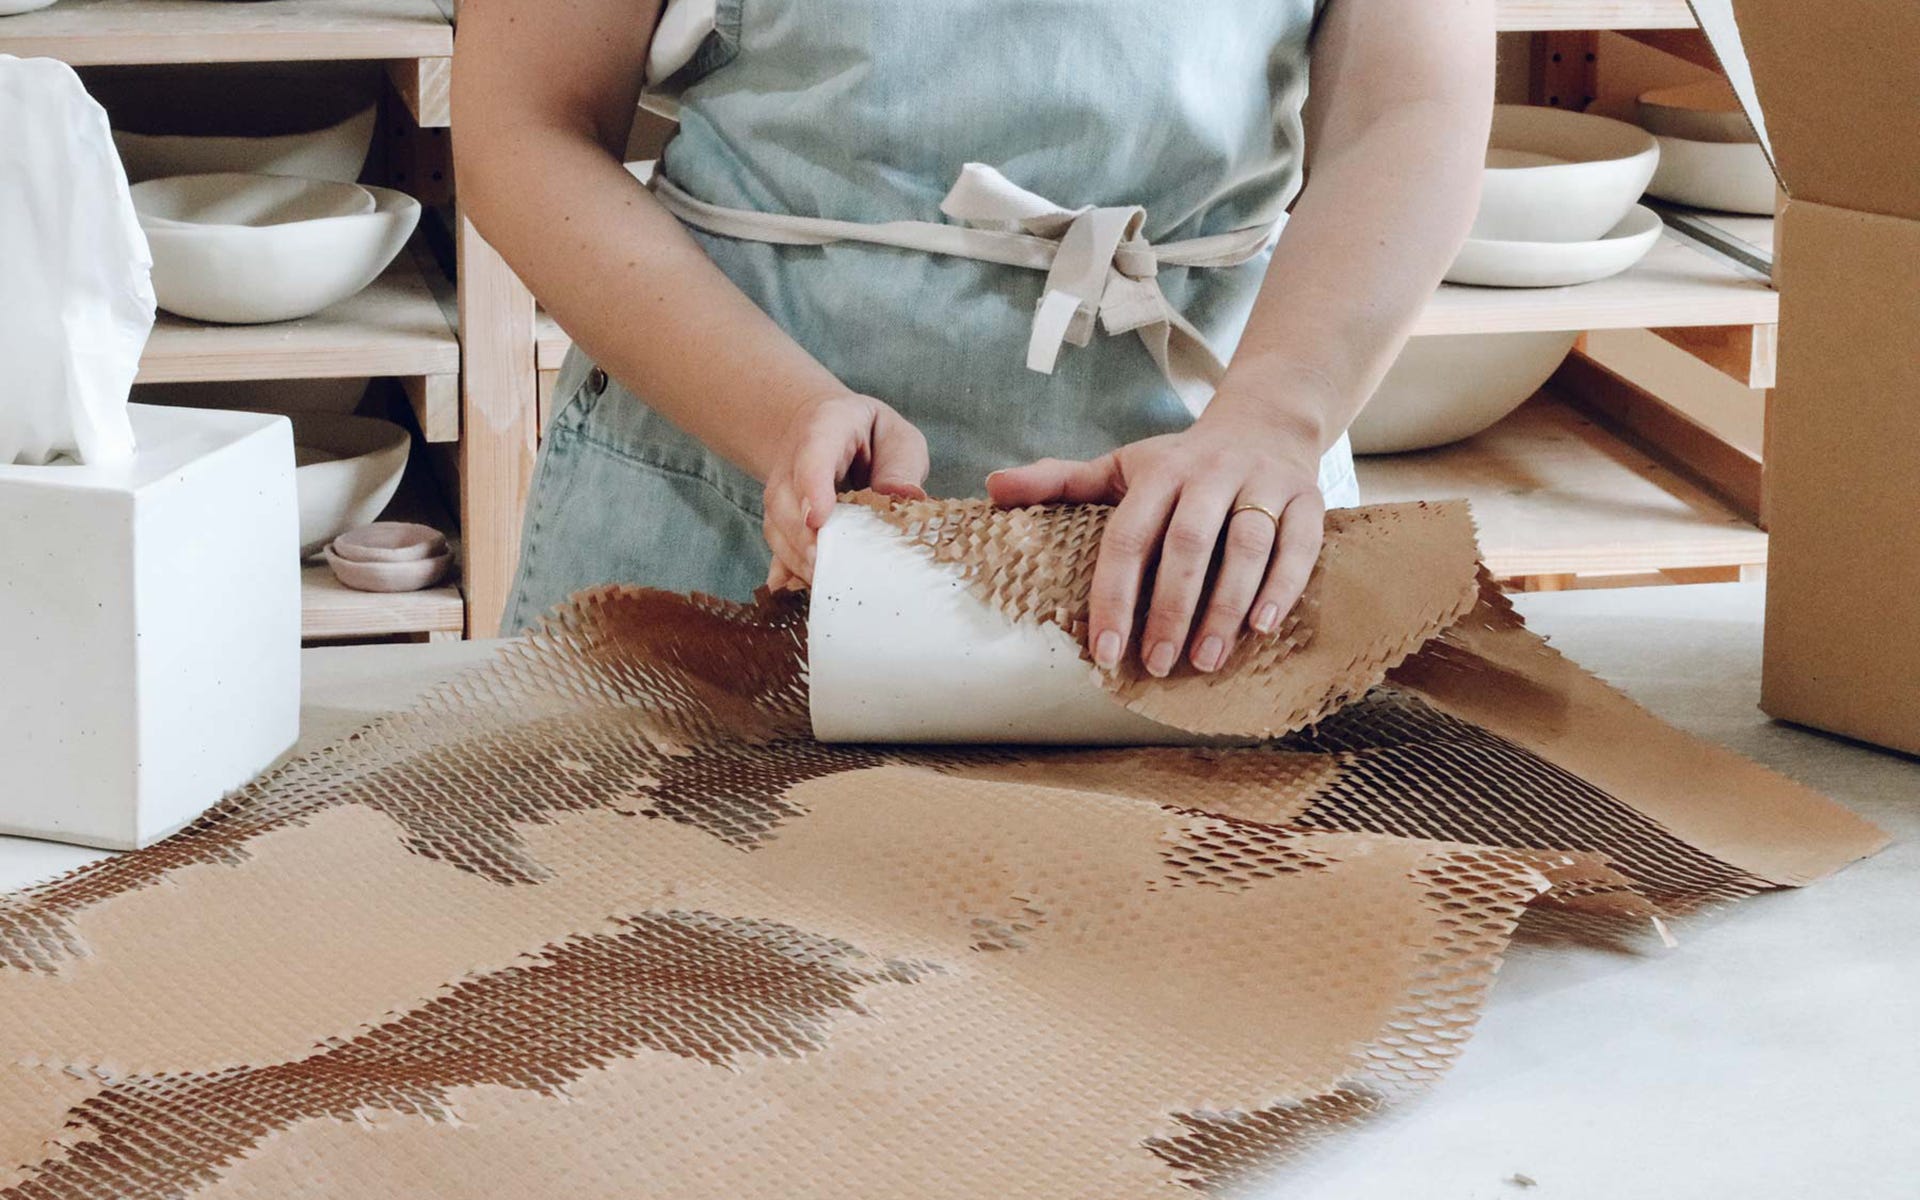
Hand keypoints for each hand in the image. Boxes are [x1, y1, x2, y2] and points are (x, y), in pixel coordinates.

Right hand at [762, 393, 928, 589]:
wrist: (828, 428)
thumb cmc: (873, 437)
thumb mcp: (898, 439)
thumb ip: (901, 466)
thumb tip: (906, 498)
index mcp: (826, 427)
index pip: (813, 455)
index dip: (813, 488)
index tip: (818, 521)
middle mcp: (793, 458)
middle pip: (786, 498)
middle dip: (801, 536)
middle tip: (825, 568)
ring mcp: (781, 488)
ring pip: (776, 523)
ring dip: (795, 557)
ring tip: (822, 584)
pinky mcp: (780, 514)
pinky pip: (776, 542)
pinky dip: (784, 567)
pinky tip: (794, 589)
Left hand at [986, 406, 1326, 675]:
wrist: (1268, 420)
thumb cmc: (1184, 460)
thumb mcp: (1122, 465)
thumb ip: (1060, 482)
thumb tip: (991, 490)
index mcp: (1161, 472)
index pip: (1129, 537)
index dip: (1114, 595)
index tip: (1104, 650)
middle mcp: (1211, 473)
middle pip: (1188, 544)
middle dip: (1170, 609)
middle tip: (1156, 664)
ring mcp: (1263, 484)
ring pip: (1246, 545)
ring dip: (1226, 606)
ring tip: (1206, 659)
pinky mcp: (1308, 498)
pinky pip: (1299, 544)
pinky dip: (1282, 586)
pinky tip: (1263, 627)